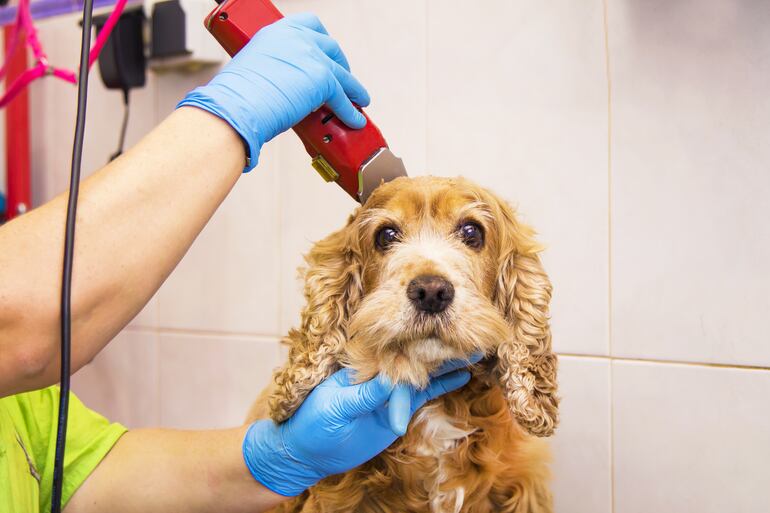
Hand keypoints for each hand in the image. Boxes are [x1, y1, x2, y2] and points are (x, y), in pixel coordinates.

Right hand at [177, 13, 369, 170]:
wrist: (237, 106)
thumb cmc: (237, 95)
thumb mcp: (254, 67)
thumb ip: (273, 67)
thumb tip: (281, 85)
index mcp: (278, 30)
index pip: (309, 24)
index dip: (320, 39)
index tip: (324, 51)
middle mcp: (298, 38)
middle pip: (331, 47)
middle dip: (340, 63)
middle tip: (342, 77)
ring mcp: (312, 57)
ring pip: (342, 74)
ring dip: (353, 89)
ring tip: (360, 100)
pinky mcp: (323, 80)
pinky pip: (343, 98)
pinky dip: (350, 111)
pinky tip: (354, 119)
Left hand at [242, 354, 481, 495]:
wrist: (308, 452)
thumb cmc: (313, 423)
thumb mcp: (337, 407)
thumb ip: (365, 395)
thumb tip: (391, 381)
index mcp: (362, 364)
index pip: (392, 345)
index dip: (414, 335)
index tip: (436, 324)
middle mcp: (380, 372)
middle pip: (413, 353)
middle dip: (438, 343)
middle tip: (467, 330)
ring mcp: (391, 390)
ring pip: (424, 371)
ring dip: (448, 361)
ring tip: (474, 349)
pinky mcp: (398, 407)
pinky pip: (425, 393)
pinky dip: (444, 384)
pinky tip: (463, 375)